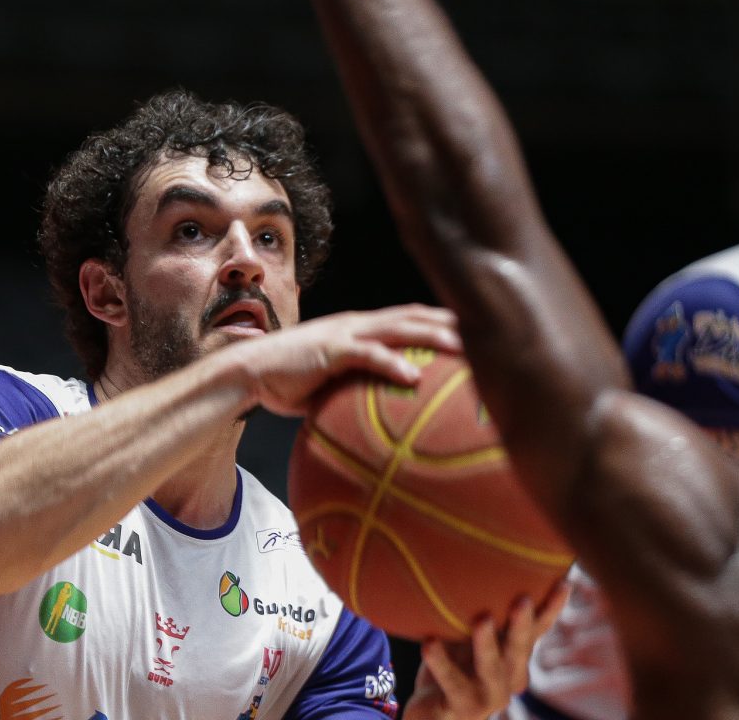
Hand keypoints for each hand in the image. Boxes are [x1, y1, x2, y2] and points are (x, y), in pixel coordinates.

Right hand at [229, 303, 461, 415]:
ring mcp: (345, 334)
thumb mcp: (331, 386)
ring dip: (433, 335)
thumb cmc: (289, 384)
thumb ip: (357, 393)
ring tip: (464, 347)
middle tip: (489, 330)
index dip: (443, 319)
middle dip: (451, 319)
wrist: (249, 373)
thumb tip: (384, 423)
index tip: (475, 329)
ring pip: (399, 328)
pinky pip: (368, 355)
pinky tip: (414, 378)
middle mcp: (358, 325)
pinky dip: (393, 364)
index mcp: (361, 330)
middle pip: (415, 315)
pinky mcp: (331, 350)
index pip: (410, 318)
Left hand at [402, 582, 570, 719]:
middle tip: (522, 599)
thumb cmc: (452, 662)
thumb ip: (479, 609)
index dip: (551, 608)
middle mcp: (509, 677)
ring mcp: (488, 696)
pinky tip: (429, 643)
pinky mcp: (462, 708)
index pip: (538, 630)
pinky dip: (440, 662)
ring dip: (487, 644)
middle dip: (522, 625)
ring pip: (491, 669)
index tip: (563, 581)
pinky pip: (452, 683)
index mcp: (515, 656)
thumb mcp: (468, 633)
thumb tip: (479, 558)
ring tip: (482, 620)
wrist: (431, 710)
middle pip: (519, 649)